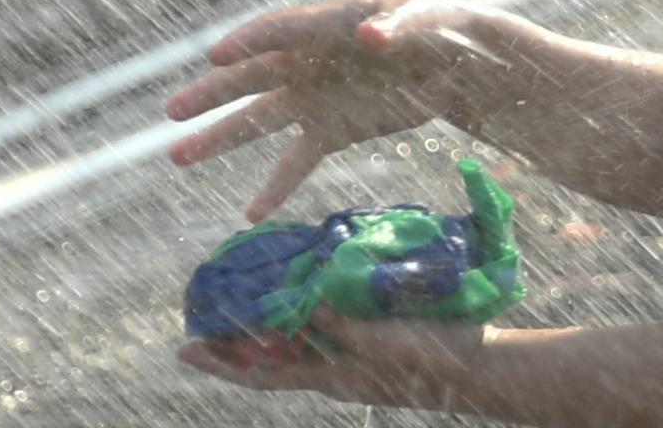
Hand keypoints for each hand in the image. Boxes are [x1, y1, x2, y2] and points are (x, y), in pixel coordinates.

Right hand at [165, 0, 498, 221]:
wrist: (456, 66)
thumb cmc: (437, 29)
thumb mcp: (423, 21)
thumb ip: (395, 27)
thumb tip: (371, 35)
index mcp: (326, 26)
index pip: (277, 30)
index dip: (249, 40)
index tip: (217, 56)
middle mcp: (309, 62)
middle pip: (252, 76)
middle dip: (213, 93)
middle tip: (173, 111)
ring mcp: (315, 99)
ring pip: (259, 120)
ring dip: (221, 138)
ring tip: (178, 156)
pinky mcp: (331, 132)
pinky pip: (295, 162)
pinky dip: (275, 186)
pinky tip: (251, 214)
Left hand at [177, 313, 484, 408]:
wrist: (479, 365)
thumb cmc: (430, 357)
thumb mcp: (383, 340)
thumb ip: (343, 324)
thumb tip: (304, 305)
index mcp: (329, 378)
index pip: (261, 376)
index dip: (221, 365)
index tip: (183, 350)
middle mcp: (332, 368)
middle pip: (271, 357)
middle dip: (236, 340)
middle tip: (205, 315)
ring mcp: (353, 354)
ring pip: (297, 339)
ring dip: (270, 321)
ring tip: (247, 294)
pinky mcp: (374, 337)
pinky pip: (328, 324)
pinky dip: (308, 307)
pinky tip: (309, 285)